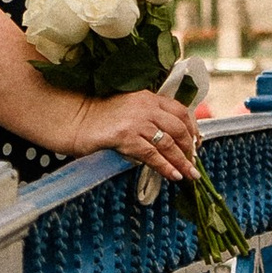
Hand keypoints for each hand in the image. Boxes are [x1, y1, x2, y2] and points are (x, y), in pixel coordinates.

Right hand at [78, 89, 201, 179]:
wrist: (74, 120)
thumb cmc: (98, 116)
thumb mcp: (127, 108)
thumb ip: (147, 115)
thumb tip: (168, 135)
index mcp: (147, 97)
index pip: (180, 110)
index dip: (192, 128)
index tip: (197, 142)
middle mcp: (145, 106)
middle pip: (178, 127)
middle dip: (190, 147)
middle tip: (193, 161)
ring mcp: (136, 122)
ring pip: (168, 143)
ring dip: (182, 161)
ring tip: (190, 174)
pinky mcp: (126, 137)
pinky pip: (153, 155)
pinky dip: (166, 167)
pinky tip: (174, 176)